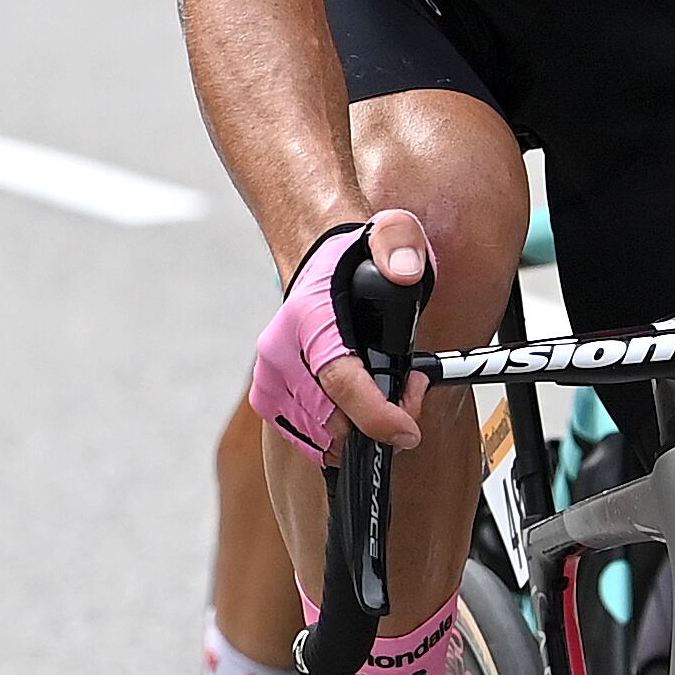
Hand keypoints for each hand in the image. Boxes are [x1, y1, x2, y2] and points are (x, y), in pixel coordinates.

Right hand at [251, 211, 434, 464]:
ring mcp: (269, 378)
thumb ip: (401, 244)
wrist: (317, 262)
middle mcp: (279, 351)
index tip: (408, 430)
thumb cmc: (356, 258)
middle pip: (333, 422)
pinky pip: (306, 439)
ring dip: (361, 431)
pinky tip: (357, 407)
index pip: (338, 380)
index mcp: (308, 317)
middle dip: (381, 423)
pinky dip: (338, 435)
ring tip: (385, 395)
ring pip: (321, 438)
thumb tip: (405, 272)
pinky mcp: (267, 398)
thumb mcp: (393, 234)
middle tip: (407, 394)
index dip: (376, 416)